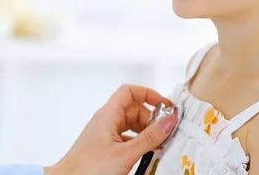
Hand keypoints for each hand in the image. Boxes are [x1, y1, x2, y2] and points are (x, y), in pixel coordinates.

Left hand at [45, 84, 178, 174]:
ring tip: (157, 145)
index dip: (149, 94)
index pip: (130, 91)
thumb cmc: (88, 169)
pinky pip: (125, 137)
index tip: (166, 106)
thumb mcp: (126, 153)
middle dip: (151, 118)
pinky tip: (145, 153)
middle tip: (165, 132)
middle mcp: (106, 120)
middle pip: (134, 108)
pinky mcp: (104, 146)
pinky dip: (138, 142)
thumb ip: (150, 138)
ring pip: (130, 124)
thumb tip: (169, 121)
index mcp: (108, 114)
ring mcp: (104, 133)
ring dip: (146, 131)